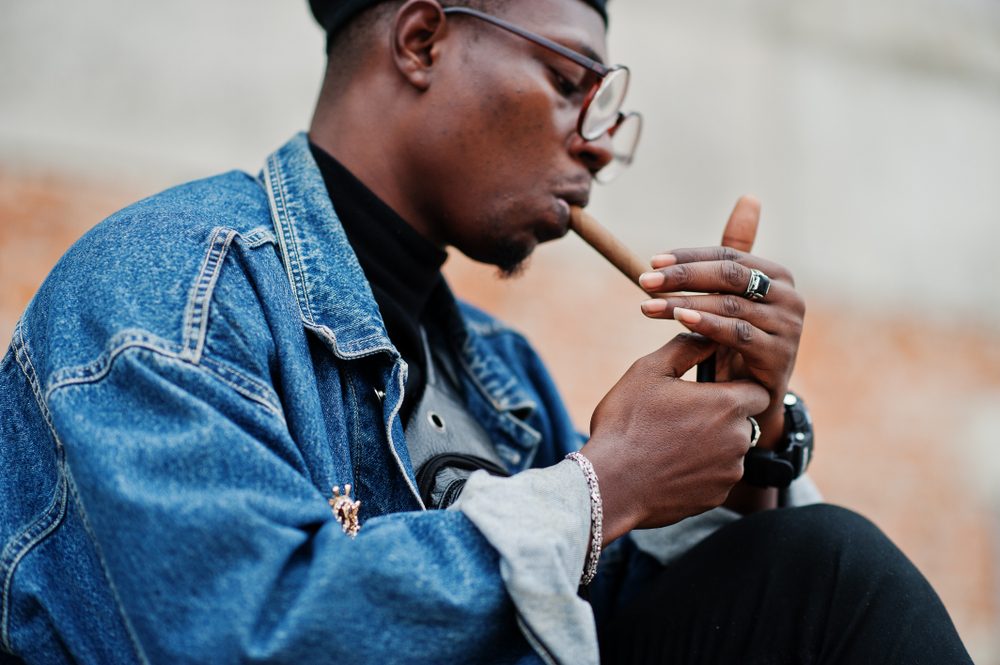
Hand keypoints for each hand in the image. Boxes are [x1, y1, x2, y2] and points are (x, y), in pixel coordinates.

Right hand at [581, 333, 770, 542]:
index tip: (714, 389)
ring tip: (672, 441)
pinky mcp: (717, 496)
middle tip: (683, 415)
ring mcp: (729, 472)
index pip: (758, 391)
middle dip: (722, 416)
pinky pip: (718, 477)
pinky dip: (701, 470)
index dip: (738, 387)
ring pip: (732, 450)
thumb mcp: (647, 372)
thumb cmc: (626, 424)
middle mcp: (737, 439)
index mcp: (726, 404)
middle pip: (744, 421)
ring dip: (712, 444)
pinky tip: (670, 465)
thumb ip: (685, 348)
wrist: (610, 484)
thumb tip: (706, 335)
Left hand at [635, 197, 805, 447]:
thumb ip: (732, 255)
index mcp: (777, 275)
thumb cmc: (740, 340)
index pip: (727, 256)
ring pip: (730, 305)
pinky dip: (706, 325)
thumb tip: (750, 197)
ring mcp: (789, 326)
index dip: (688, 258)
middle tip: (643, 281)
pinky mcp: (781, 355)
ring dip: (684, 303)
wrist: (755, 396)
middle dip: (682, 276)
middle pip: (729, 276)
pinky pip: (738, 334)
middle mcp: (789, 296)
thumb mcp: (733, 297)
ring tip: (649, 306)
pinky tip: (680, 321)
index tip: (651, 262)